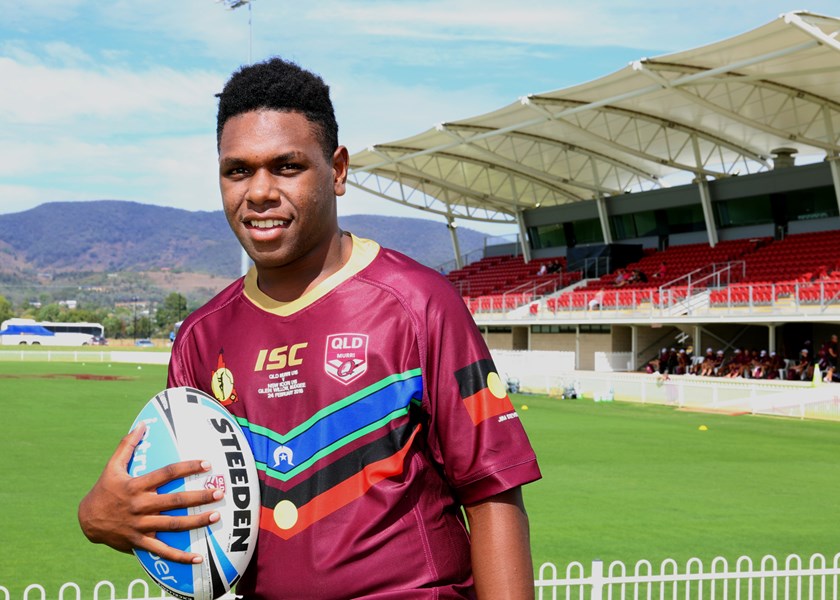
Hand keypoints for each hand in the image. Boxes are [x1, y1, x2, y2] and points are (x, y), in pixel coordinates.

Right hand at [78, 421, 223, 563]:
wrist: (87, 521)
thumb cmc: (104, 490)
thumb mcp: (112, 466)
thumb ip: (127, 445)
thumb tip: (142, 424)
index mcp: (137, 486)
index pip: (167, 473)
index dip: (187, 467)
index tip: (207, 464)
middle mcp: (141, 505)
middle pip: (175, 501)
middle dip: (199, 497)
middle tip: (220, 492)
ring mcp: (141, 525)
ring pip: (173, 525)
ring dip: (196, 522)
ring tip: (216, 516)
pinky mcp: (139, 542)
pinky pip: (162, 550)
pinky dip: (180, 556)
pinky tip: (198, 557)